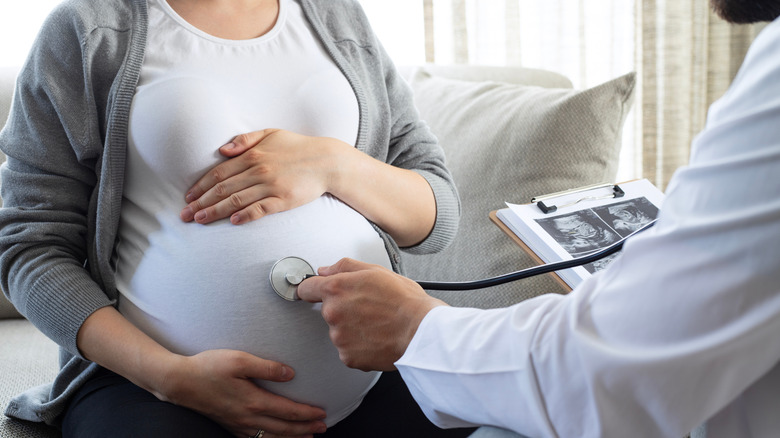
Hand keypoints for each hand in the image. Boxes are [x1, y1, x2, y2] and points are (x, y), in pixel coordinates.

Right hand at [158, 349, 327, 436]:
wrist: (180, 382)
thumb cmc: (209, 366)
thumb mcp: (239, 360)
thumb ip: (267, 367)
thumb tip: (291, 374)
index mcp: (254, 401)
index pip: (288, 412)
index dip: (307, 414)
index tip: (322, 414)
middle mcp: (248, 418)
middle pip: (284, 428)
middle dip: (305, 429)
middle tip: (323, 428)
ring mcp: (238, 425)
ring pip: (271, 437)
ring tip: (308, 437)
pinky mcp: (230, 426)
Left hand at [180, 129, 345, 224]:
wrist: (326, 161)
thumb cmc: (297, 147)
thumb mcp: (270, 134)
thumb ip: (245, 139)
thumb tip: (222, 150)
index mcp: (252, 155)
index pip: (219, 173)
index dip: (201, 186)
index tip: (188, 197)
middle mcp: (258, 170)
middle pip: (223, 189)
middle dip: (201, 202)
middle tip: (185, 215)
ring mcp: (271, 186)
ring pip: (237, 201)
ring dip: (215, 211)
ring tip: (200, 220)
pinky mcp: (283, 200)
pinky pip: (260, 209)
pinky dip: (245, 215)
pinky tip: (232, 222)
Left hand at [296, 258, 446, 370]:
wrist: (422, 332)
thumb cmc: (405, 301)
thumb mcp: (376, 271)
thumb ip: (344, 267)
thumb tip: (325, 270)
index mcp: (337, 289)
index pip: (307, 288)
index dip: (312, 289)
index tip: (313, 292)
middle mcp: (333, 313)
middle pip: (328, 311)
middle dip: (344, 309)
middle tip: (369, 308)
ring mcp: (339, 337)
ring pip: (340, 331)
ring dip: (353, 329)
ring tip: (377, 324)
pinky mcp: (348, 357)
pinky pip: (348, 350)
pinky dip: (360, 346)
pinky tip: (377, 338)